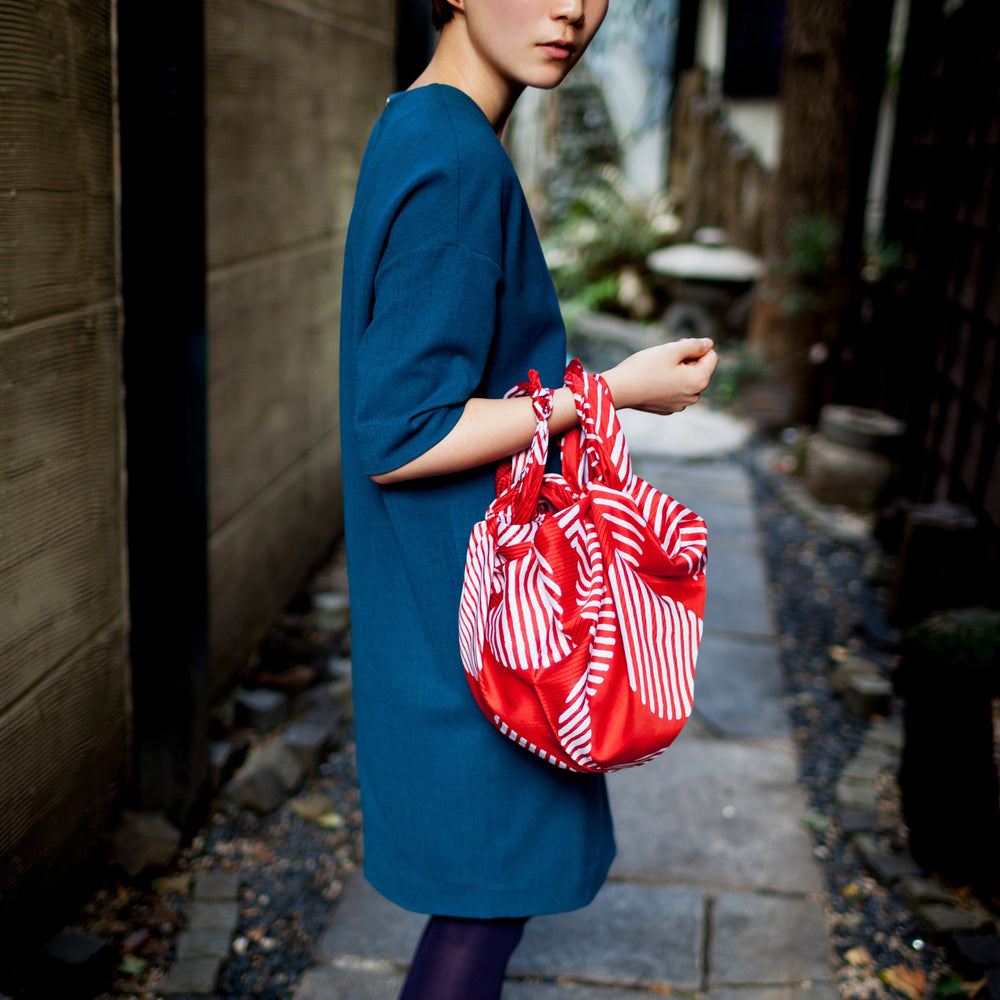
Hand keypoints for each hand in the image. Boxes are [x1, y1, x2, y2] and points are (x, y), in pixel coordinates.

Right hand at [602, 338, 718, 413]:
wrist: (619, 390)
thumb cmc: (644, 368)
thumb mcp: (671, 350)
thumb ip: (694, 345)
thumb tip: (709, 344)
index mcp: (699, 381)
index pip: (711, 356)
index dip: (696, 346)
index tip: (677, 344)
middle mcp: (693, 397)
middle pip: (699, 369)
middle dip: (687, 359)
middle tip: (665, 356)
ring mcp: (680, 405)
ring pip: (686, 380)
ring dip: (677, 370)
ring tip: (657, 369)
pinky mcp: (667, 408)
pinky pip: (675, 391)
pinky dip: (668, 383)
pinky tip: (652, 380)